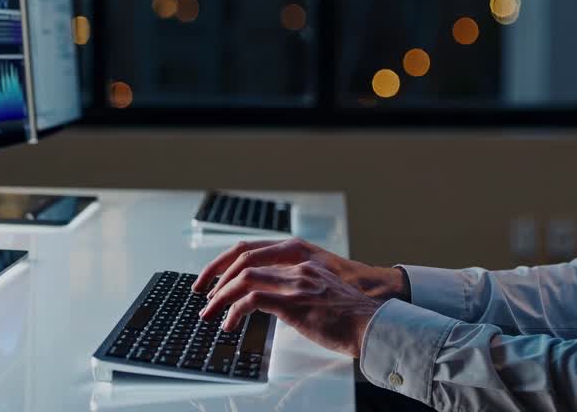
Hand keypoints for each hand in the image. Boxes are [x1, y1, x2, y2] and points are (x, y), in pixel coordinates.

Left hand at [199, 260, 379, 357]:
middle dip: (217, 279)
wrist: (372, 324)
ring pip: (244, 279)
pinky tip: (231, 324)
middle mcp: (296, 265)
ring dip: (221, 297)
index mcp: (301, 259)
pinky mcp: (293, 302)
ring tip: (210, 313)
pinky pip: (252, 301)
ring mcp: (295, 282)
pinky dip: (235, 312)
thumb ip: (297, 288)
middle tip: (204, 298)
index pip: (253, 251)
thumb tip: (273, 302)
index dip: (227, 264)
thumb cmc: (350, 315)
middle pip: (243, 261)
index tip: (213, 280)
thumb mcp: (320, 292)